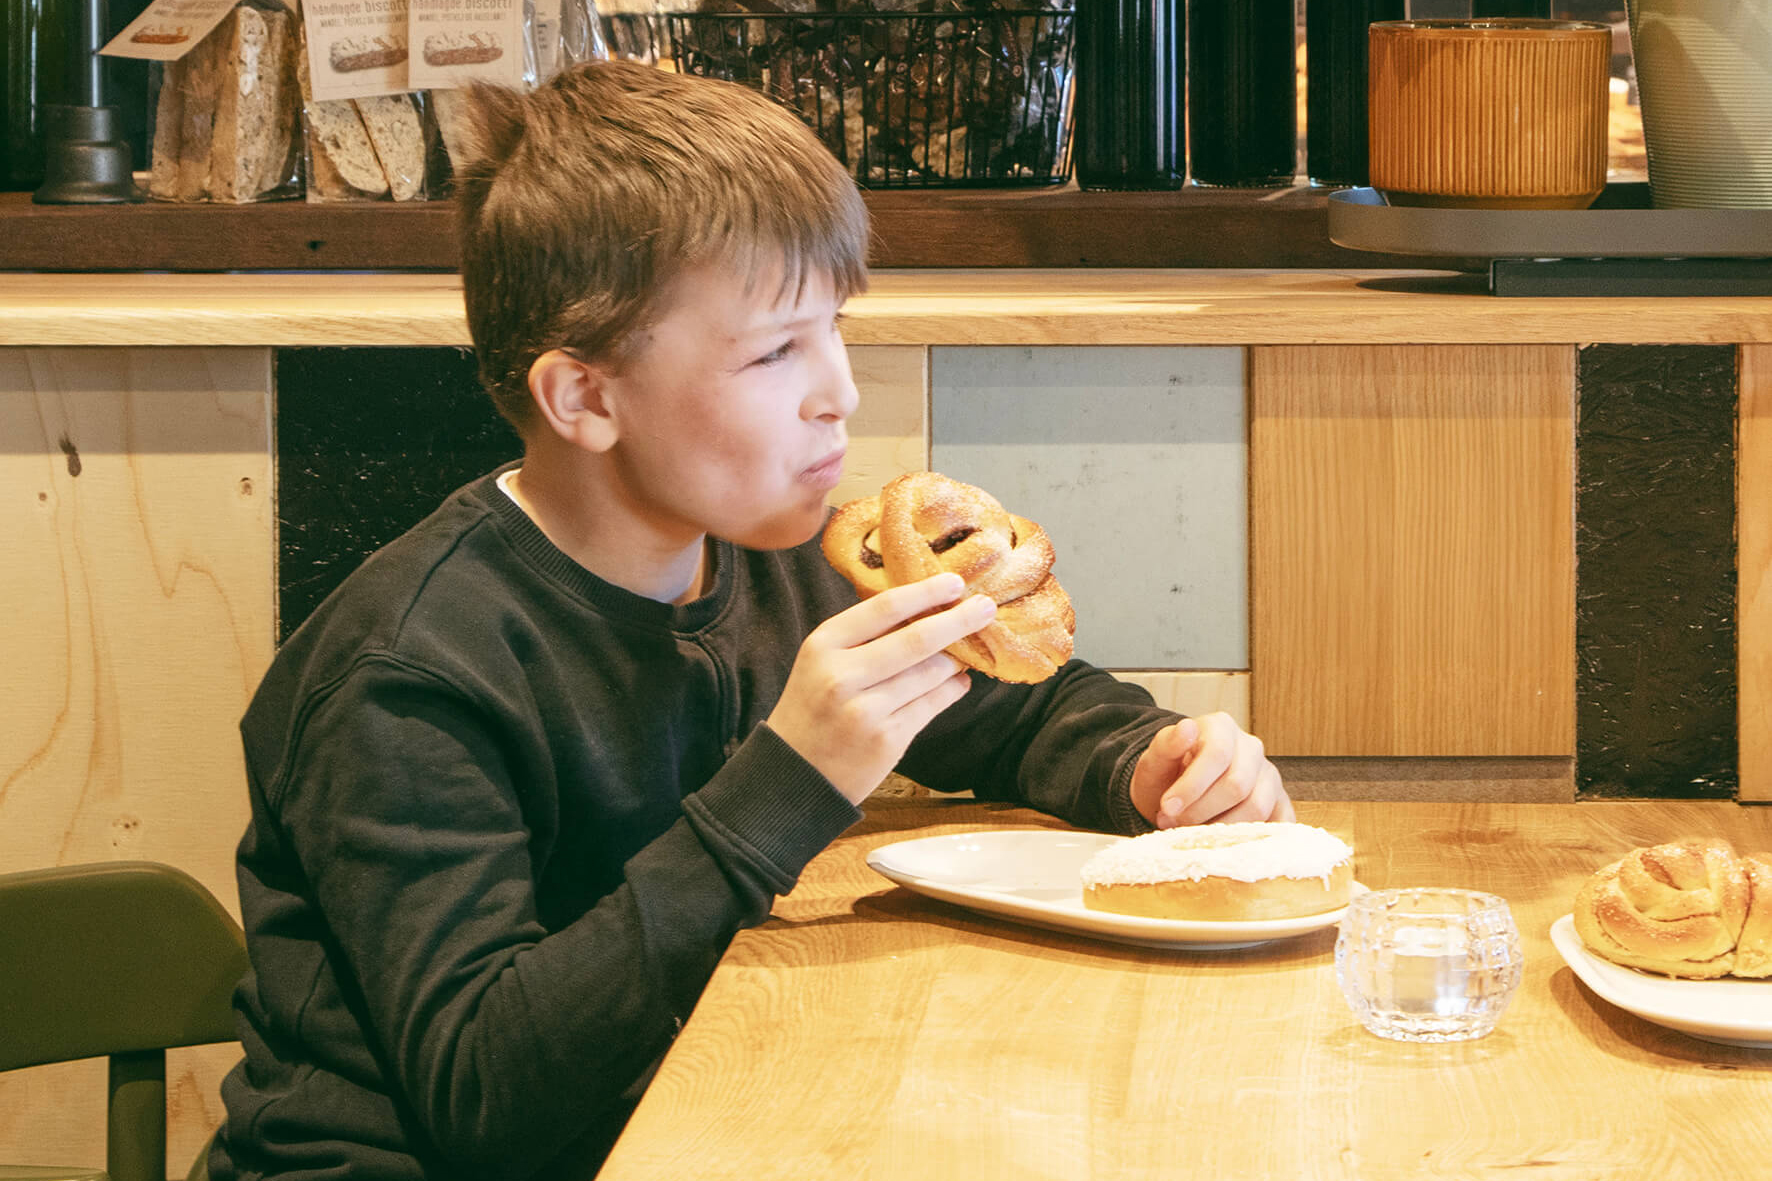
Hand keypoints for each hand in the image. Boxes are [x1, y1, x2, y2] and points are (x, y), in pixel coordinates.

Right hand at [768, 573, 996, 803]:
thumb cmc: (812, 709)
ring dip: (957, 659)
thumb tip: (925, 610)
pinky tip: (959, 682)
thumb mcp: (820, 662)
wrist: (795, 775)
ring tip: (970, 650)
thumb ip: (862, 637)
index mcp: (823, 645)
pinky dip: (952, 690)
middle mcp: (842, 676)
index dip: (925, 592)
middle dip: (958, 620)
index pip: (884, 608)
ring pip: (931, 674)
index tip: (955, 582)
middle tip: (987, 607)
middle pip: (916, 640)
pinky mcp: (887, 741)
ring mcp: (866, 711)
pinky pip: (932, 705)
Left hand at [1128, 712, 1292, 827]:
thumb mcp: (1154, 760)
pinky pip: (1278, 824)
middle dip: (1201, 811)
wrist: (1176, 794)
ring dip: (1220, 828)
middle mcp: (1251, 748)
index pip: (1217, 754)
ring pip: (1257, 808)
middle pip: (1237, 785)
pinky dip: (1254, 839)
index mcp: (1221, 727)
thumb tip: (1187, 728)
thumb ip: (1166, 745)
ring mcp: (1269, 775)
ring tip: (1192, 833)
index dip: (1192, 785)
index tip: (1167, 807)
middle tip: (1174, 824)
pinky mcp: (1279, 803)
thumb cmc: (1166, 775)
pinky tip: (1226, 843)